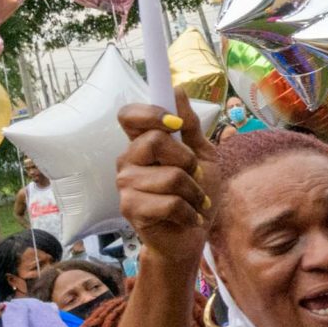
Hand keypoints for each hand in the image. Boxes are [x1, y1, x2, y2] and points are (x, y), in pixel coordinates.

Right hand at [116, 97, 216, 265]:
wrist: (191, 237)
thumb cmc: (194, 194)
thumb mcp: (202, 154)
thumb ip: (190, 125)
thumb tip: (177, 89)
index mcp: (142, 143)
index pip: (129, 115)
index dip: (150, 112)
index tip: (176, 123)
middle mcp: (127, 160)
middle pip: (155, 140)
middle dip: (186, 159)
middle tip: (195, 176)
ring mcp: (126, 185)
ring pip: (170, 176)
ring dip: (194, 191)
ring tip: (195, 202)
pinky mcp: (131, 209)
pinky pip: (170, 202)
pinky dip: (190, 212)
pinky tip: (189, 218)